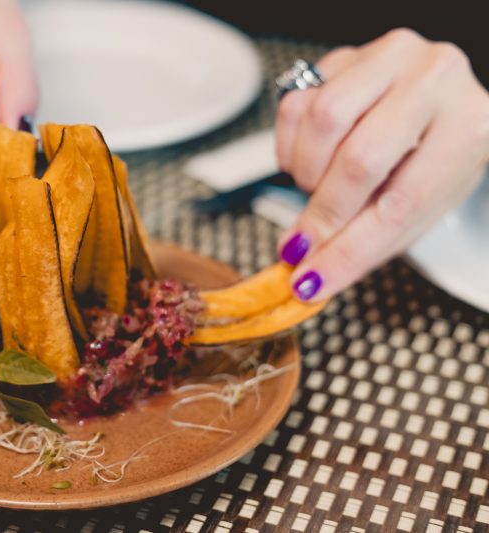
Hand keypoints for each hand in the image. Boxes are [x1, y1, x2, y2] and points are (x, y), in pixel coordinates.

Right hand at [276, 28, 488, 301]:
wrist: (430, 116)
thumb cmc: (427, 164)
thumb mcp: (415, 211)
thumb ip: (361, 245)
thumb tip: (306, 277)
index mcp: (470, 126)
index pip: (401, 201)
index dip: (347, 248)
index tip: (310, 278)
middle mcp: (435, 79)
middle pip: (359, 158)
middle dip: (323, 212)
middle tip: (303, 241)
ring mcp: (388, 58)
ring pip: (321, 120)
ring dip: (306, 172)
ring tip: (319, 187)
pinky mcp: (345, 55)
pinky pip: (295, 104)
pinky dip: (290, 146)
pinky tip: (310, 159)